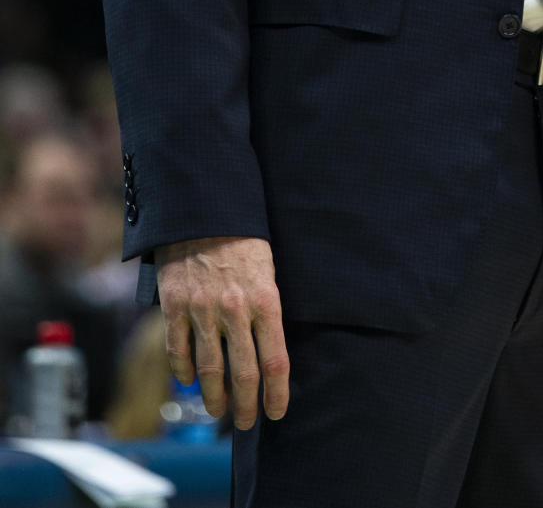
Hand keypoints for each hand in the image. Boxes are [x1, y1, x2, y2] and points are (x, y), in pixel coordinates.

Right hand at [155, 235, 288, 430]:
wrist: (204, 211)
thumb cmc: (243, 241)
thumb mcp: (268, 271)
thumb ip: (267, 310)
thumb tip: (267, 351)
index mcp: (265, 300)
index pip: (275, 361)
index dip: (277, 394)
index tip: (277, 412)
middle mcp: (235, 310)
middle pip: (243, 374)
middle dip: (246, 405)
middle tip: (247, 421)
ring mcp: (202, 310)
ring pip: (209, 370)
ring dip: (215, 398)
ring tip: (219, 411)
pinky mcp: (175, 307)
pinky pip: (178, 352)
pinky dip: (185, 373)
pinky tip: (191, 382)